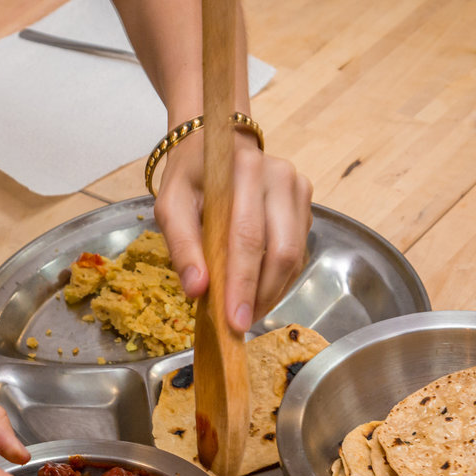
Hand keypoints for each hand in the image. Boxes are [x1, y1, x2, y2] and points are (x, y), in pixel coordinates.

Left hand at [154, 130, 312, 331]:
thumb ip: (182, 247)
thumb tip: (197, 290)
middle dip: (261, 295)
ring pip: (295, 256)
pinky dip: (279, 280)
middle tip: (240, 325)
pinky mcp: (305, 205)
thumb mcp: (170, 206)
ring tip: (246, 313)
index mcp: (244, 170)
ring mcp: (298, 190)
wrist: (214, 149)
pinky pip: (298, 252)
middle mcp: (280, 176)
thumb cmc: (190, 179)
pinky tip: (258, 293)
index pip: (248, 236)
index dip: (243, 283)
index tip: (234, 321)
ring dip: (272, 292)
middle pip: (280, 250)